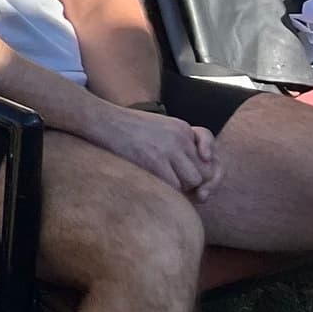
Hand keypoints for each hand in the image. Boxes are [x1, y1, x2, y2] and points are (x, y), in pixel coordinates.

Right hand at [93, 103, 221, 201]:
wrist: (100, 120)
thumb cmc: (123, 131)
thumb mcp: (157, 131)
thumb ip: (177, 149)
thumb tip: (197, 185)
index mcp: (182, 129)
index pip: (212, 157)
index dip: (207, 174)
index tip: (199, 185)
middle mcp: (180, 136)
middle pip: (204, 172)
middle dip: (193, 184)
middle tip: (176, 188)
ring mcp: (169, 147)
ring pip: (192, 181)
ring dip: (179, 188)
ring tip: (159, 182)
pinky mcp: (155, 160)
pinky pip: (174, 187)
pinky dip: (165, 191)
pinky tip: (150, 183)